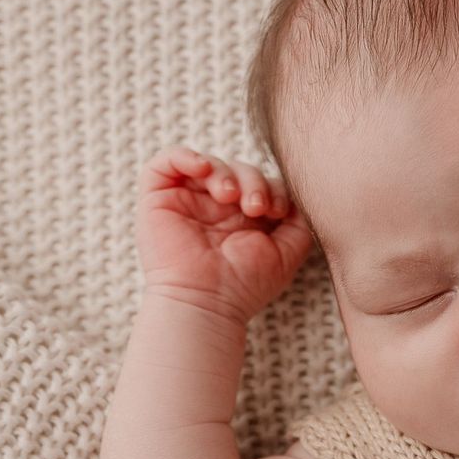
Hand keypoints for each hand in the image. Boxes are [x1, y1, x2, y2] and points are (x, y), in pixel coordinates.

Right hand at [134, 146, 313, 320]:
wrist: (207, 303)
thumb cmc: (244, 285)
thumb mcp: (286, 252)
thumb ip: (299, 223)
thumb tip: (300, 197)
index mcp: (242, 218)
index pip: (261, 183)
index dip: (273, 188)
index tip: (278, 210)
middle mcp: (214, 208)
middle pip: (238, 169)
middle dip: (253, 181)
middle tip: (254, 207)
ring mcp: (187, 202)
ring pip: (209, 163)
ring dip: (226, 172)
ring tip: (230, 196)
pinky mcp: (158, 199)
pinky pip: (166, 162)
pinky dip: (186, 155)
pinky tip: (204, 169)